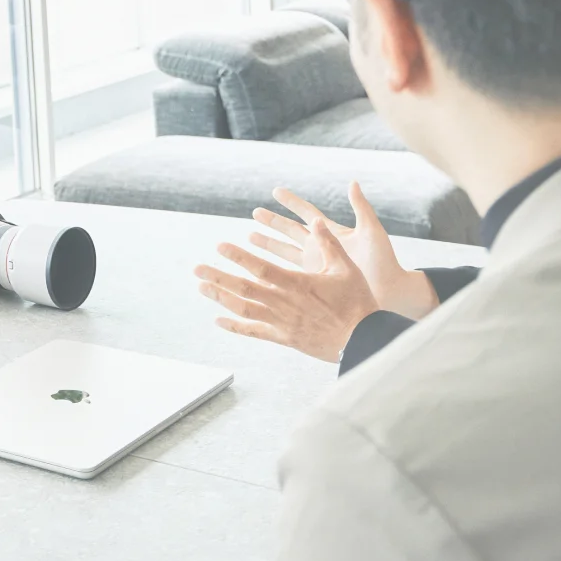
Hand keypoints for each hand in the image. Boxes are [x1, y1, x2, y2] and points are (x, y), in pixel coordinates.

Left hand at [195, 217, 379, 361]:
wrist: (364, 340)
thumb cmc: (357, 302)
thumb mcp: (346, 268)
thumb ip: (328, 244)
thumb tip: (315, 221)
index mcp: (297, 284)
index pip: (261, 267)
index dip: (239, 256)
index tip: (220, 246)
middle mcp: (284, 303)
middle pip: (244, 289)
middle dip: (218, 277)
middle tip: (196, 268)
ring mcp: (281, 322)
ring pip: (244, 309)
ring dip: (220, 297)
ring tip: (201, 287)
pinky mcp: (284, 338)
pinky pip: (254, 332)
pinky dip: (235, 326)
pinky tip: (218, 320)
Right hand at [251, 185, 436, 319]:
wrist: (391, 292)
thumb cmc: (385, 261)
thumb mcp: (372, 231)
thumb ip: (361, 208)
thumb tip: (352, 182)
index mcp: (333, 232)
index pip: (308, 213)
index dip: (292, 202)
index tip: (275, 191)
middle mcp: (321, 247)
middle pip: (291, 230)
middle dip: (273, 221)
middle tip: (255, 212)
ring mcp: (317, 264)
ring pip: (286, 251)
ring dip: (268, 244)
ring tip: (250, 237)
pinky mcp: (316, 282)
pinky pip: (290, 273)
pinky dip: (275, 270)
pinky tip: (260, 270)